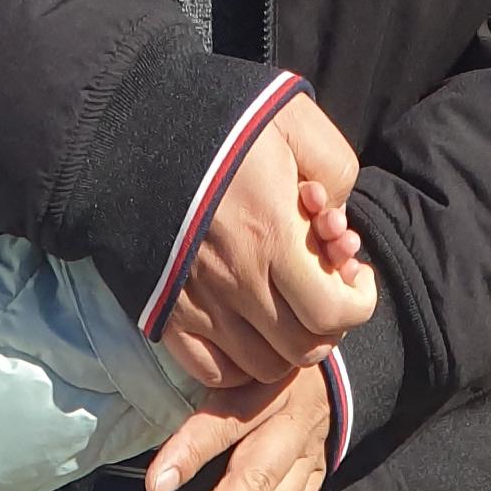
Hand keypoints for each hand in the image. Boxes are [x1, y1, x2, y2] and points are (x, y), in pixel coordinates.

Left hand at [146, 365, 334, 490]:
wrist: (331, 365)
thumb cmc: (262, 363)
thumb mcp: (240, 359)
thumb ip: (207, 386)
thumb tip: (160, 436)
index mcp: (261, 387)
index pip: (221, 422)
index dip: (190, 452)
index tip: (156, 487)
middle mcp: (288, 423)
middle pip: (255, 477)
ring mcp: (307, 453)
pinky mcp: (316, 475)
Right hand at [159, 96, 378, 386]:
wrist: (132, 125)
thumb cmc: (220, 120)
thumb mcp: (295, 122)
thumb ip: (336, 171)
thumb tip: (337, 223)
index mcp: (272, 237)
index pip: (332, 314)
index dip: (358, 303)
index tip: (354, 274)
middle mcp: (237, 283)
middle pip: (302, 348)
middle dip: (328, 325)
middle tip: (324, 291)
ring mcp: (199, 305)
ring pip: (263, 366)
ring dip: (286, 346)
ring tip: (286, 308)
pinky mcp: (167, 314)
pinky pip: (212, 371)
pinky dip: (239, 364)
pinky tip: (246, 330)